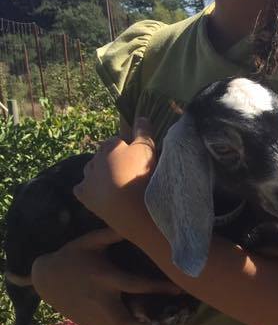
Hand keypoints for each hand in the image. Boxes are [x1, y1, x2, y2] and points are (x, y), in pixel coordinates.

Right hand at [31, 228, 181, 324]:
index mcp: (105, 277)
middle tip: (172, 324)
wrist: (44, 277)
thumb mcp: (90, 240)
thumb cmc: (72, 256)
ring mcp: (93, 315)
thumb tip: (136, 219)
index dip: (159, 288)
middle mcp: (100, 299)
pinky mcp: (88, 323)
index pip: (136, 285)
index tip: (180, 290)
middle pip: (126, 321)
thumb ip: (113, 233)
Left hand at [73, 118, 157, 238]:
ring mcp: (87, 176)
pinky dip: (90, 189)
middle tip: (129, 173)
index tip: (138, 160)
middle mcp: (95, 158)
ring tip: (116, 184)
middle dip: (113, 161)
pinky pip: (83, 188)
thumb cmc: (141, 175)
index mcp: (111, 145)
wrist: (130, 207)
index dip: (128, 150)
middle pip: (104, 156)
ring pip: (92, 171)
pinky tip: (100, 194)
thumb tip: (142, 117)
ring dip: (100, 174)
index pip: (118, 142)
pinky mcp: (83, 194)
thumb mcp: (147, 149)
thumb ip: (144, 132)